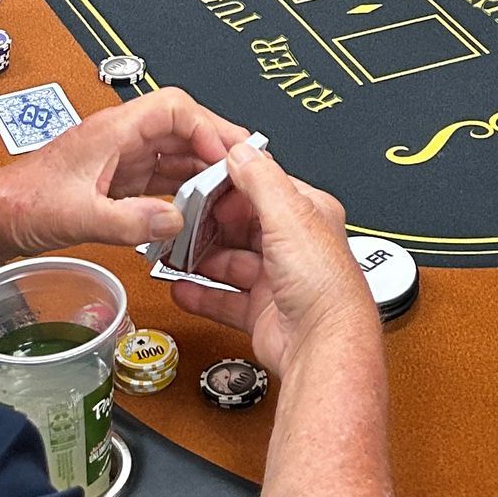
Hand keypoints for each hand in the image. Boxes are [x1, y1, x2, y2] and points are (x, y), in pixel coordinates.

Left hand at [0, 86, 248, 259]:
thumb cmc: (22, 204)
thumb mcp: (77, 216)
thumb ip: (126, 221)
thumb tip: (172, 221)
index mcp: (112, 130)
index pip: (174, 108)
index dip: (208, 127)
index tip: (226, 157)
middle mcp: (122, 138)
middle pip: (184, 127)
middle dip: (217, 145)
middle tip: (247, 170)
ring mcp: (122, 158)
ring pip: (177, 152)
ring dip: (204, 169)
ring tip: (232, 192)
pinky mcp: (119, 180)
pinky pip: (164, 177)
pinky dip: (186, 190)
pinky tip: (200, 209)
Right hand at [175, 140, 371, 377]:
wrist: (323, 346)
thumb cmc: (323, 285)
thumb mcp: (289, 217)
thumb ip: (262, 180)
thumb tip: (241, 150)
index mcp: (307, 215)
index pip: (262, 189)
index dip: (230, 187)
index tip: (199, 185)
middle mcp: (294, 246)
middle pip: (241, 226)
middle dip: (209, 224)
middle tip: (180, 221)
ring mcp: (277, 281)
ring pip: (230, 263)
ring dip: (201, 259)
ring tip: (174, 253)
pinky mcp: (262, 312)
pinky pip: (225, 299)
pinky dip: (202, 294)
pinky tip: (182, 287)